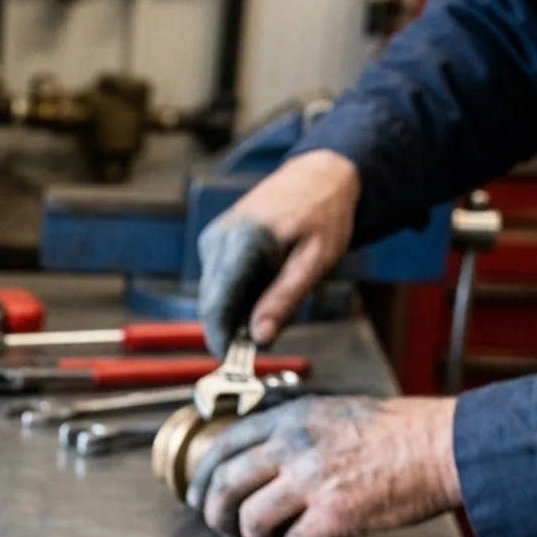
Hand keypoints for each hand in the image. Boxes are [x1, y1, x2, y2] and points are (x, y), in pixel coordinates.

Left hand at [185, 395, 462, 536]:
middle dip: (214, 516)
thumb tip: (262, 460)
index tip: (197, 496)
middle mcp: (293, 447)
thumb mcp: (336, 412)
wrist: (446, 446)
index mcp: (291, 419)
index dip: (202, 477)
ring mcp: (312, 481)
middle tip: (223, 529)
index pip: (224, 447)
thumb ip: (296, 431)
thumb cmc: (401, 431)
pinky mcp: (334, 514)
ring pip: (250, 521)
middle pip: (225, 488)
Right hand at [196, 150, 362, 353]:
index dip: (221, 337)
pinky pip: (219, 282)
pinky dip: (238, 294)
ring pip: (215, 295)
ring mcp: (213, 239)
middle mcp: (219, 239)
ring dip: (238, 310)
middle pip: (212, 303)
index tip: (233, 361)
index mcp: (243, 241)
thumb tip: (259, 339)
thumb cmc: (323, 213)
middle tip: (265, 338)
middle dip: (233, 327)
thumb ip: (285, 300)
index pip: (217, 302)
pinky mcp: (214, 243)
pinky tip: (266, 284)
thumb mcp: (315, 260)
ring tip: (276, 299)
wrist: (317, 175)